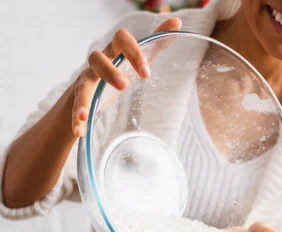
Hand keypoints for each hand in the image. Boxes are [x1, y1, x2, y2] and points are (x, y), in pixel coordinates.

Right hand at [72, 17, 181, 137]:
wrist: (92, 86)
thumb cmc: (118, 70)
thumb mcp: (136, 59)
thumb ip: (155, 42)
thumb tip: (177, 21)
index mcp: (114, 51)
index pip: (121, 39)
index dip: (134, 53)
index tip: (147, 74)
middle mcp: (97, 63)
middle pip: (96, 58)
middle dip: (109, 71)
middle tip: (124, 86)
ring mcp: (86, 80)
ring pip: (83, 85)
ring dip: (84, 100)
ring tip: (86, 115)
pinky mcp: (79, 99)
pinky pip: (75, 109)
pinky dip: (76, 120)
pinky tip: (78, 131)